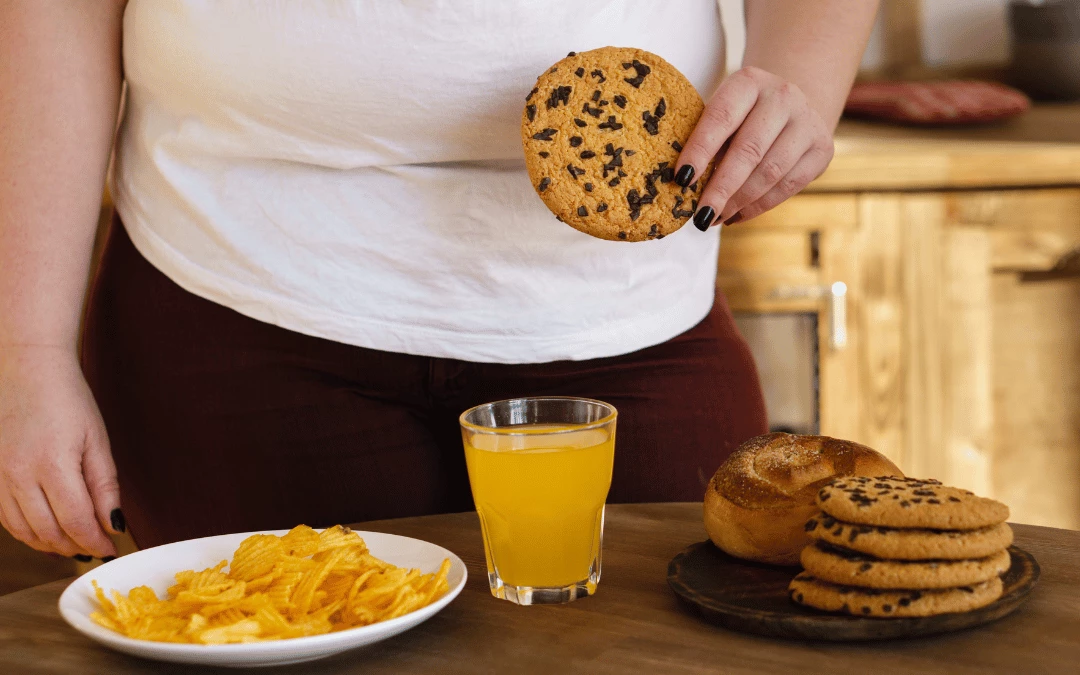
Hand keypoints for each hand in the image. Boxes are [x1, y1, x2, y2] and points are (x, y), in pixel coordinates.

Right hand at [0, 346, 119, 557]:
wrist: (27, 369)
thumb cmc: (68, 400)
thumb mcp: (97, 440)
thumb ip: (105, 486)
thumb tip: (114, 524)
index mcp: (52, 464)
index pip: (75, 520)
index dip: (95, 542)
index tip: (111, 551)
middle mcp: (19, 474)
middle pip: (48, 531)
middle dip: (76, 547)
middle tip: (97, 551)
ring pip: (23, 530)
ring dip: (51, 545)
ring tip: (76, 546)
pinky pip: (6, 517)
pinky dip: (28, 532)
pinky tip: (47, 534)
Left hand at [674, 66, 834, 228]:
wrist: (792, 107)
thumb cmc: (742, 116)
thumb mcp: (724, 114)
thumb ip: (707, 141)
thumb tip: (685, 187)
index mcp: (749, 82)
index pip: (721, 117)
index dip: (700, 150)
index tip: (680, 179)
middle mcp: (782, 96)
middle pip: (749, 149)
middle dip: (721, 187)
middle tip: (700, 214)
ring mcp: (807, 122)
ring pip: (770, 172)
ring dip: (739, 201)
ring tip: (715, 218)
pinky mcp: (822, 149)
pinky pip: (789, 186)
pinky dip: (759, 206)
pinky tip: (737, 216)